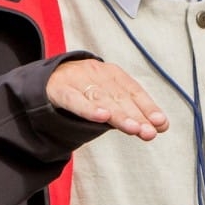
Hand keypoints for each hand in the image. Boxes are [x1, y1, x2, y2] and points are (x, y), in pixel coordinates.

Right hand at [47, 59, 168, 140]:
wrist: (43, 78)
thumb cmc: (81, 90)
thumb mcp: (105, 96)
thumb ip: (130, 112)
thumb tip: (161, 126)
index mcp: (111, 73)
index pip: (133, 91)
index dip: (148, 107)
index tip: (161, 123)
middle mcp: (96, 73)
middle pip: (120, 97)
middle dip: (137, 115)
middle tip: (149, 131)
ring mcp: (77, 79)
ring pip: (101, 99)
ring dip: (119, 115)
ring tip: (134, 128)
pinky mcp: (59, 89)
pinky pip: (75, 100)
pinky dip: (89, 109)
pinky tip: (102, 117)